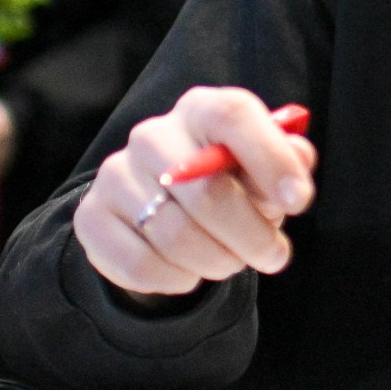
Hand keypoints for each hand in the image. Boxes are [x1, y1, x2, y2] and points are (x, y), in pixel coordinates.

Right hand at [72, 87, 317, 297]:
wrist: (162, 212)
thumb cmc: (229, 183)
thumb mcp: (263, 170)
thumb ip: (286, 162)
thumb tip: (298, 159)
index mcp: (201, 109)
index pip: (233, 116)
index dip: (271, 158)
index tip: (299, 200)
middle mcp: (152, 135)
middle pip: (205, 189)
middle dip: (250, 235)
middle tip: (272, 256)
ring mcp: (115, 175)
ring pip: (175, 236)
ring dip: (217, 262)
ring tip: (232, 262)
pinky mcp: (92, 218)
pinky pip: (141, 265)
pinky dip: (178, 280)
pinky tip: (190, 272)